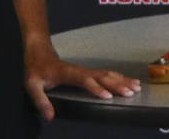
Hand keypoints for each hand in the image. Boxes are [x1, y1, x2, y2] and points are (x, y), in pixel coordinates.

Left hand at [24, 52, 141, 120]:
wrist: (39, 51)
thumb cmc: (36, 69)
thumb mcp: (32, 85)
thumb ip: (41, 101)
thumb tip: (50, 117)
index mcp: (68, 74)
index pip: (85, 81)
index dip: (96, 88)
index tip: (108, 97)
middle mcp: (80, 70)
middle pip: (102, 76)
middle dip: (117, 84)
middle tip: (131, 93)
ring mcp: (85, 70)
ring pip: (107, 74)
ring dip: (122, 80)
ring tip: (136, 87)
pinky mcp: (88, 71)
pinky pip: (106, 73)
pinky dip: (119, 77)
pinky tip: (128, 81)